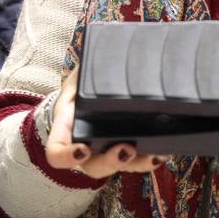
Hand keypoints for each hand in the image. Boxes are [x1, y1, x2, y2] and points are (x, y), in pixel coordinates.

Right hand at [44, 69, 162, 178]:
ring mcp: (106, 150)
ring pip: (119, 167)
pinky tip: (162, 151)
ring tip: (154, 155)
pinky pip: (137, 161)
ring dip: (138, 164)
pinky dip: (150, 158)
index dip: (66, 156)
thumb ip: (86, 70)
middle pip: (93, 166)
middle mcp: (84, 145)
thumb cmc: (82, 82)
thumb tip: (102, 50)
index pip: (56, 152)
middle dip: (111, 161)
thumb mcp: (79, 74)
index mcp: (66, 127)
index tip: (83, 150)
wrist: (91, 87)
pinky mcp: (126, 149)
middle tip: (127, 149)